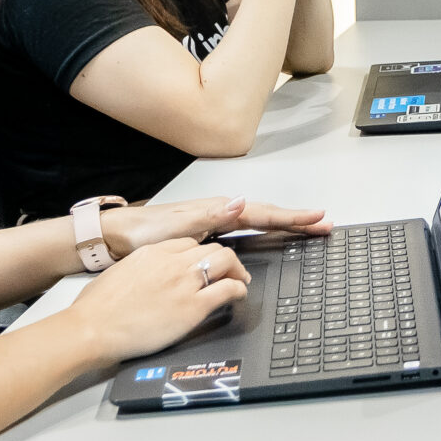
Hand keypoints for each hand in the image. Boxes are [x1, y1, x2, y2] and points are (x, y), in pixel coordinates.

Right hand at [64, 237, 248, 367]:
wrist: (92, 328)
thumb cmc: (96, 308)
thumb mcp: (117, 274)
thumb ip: (137, 270)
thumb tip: (140, 278)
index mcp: (152, 251)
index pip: (189, 242)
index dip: (201, 252)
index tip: (205, 261)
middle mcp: (172, 262)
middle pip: (212, 248)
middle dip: (225, 259)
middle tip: (230, 270)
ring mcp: (184, 282)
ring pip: (225, 261)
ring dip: (237, 270)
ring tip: (240, 280)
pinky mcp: (193, 306)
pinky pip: (227, 290)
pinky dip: (239, 290)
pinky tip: (239, 296)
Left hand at [102, 195, 329, 258]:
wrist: (116, 238)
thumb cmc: (142, 234)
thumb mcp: (175, 227)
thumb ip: (209, 215)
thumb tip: (241, 203)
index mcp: (216, 210)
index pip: (263, 212)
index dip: (291, 217)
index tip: (318, 219)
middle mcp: (219, 212)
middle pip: (266, 214)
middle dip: (296, 219)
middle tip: (324, 224)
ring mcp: (214, 221)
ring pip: (258, 220)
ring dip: (283, 224)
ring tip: (307, 227)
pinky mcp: (208, 233)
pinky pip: (246, 229)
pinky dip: (264, 230)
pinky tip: (269, 235)